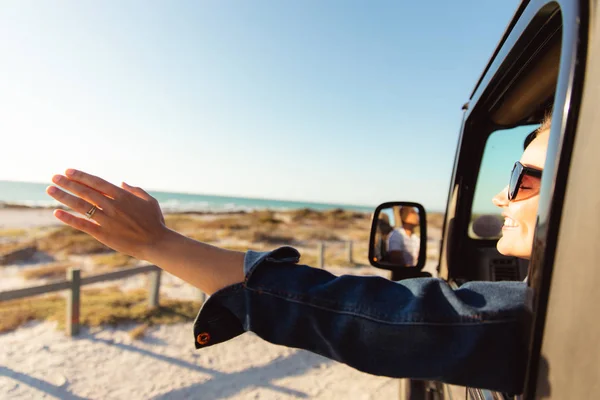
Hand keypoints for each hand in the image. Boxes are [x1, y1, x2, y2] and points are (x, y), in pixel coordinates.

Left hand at [46, 169, 168, 260]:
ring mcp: (107, 220)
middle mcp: (112, 206)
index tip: (68, 171)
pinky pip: (83, 225)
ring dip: (64, 197)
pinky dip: (69, 219)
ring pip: (81, 206)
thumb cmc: (155, 221)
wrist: (156, 242)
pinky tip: (57, 212)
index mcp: (123, 196)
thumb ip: (136, 190)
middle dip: (68, 183)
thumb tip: (122, 183)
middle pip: (85, 191)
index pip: (97, 182)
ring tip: (50, 190)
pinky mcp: (103, 234)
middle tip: (54, 177)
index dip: (81, 176)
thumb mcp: (150, 201)